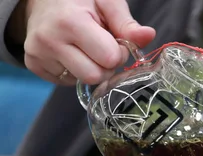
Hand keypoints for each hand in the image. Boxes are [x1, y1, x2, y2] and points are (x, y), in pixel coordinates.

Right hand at [21, 0, 155, 85]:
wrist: (43, 0)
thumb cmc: (80, 1)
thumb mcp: (106, 3)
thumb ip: (127, 23)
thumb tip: (149, 35)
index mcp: (70, 22)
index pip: (109, 59)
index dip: (118, 53)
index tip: (114, 40)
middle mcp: (49, 40)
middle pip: (95, 76)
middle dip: (106, 66)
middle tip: (100, 47)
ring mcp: (38, 54)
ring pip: (82, 82)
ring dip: (91, 69)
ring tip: (85, 48)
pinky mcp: (33, 65)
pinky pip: (66, 82)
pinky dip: (75, 71)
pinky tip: (71, 53)